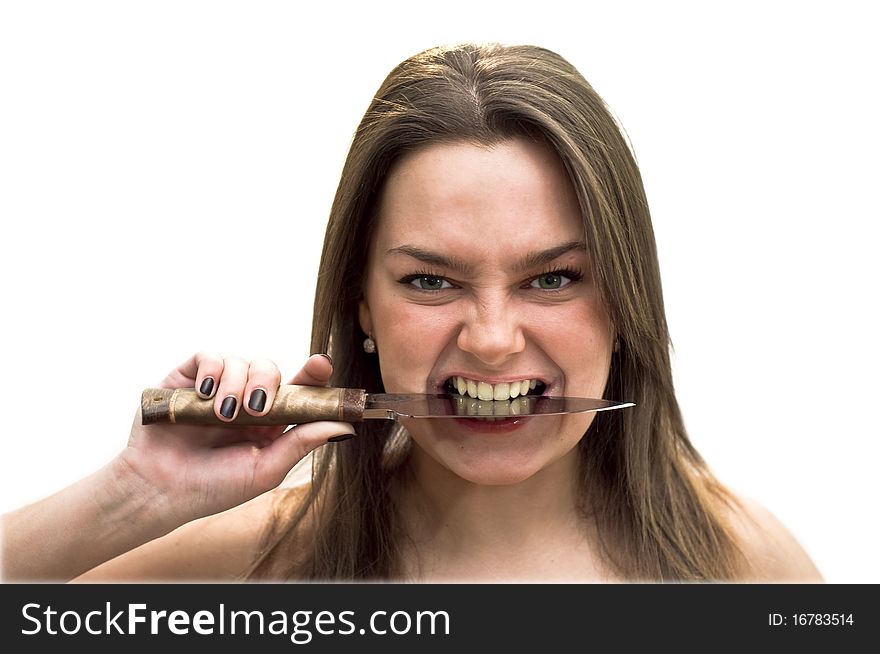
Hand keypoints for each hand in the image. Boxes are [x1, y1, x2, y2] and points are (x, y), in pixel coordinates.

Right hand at [118, 352, 352, 528]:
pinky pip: (207, 357)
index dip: (313, 374)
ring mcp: (217, 387)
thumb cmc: (213, 487)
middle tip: (256, 408)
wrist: (159, 491)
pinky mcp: (188, 379)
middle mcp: (246, 399)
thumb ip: (300, 443)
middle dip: (266, 382)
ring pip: (240, 362)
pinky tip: (205, 391)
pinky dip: (210, 369)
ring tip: (222, 416)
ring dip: (235, 385)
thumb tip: (344, 425)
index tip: (321, 364)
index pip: (298, 388)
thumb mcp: (264, 470)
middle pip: (270, 369)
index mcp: (271, 420)